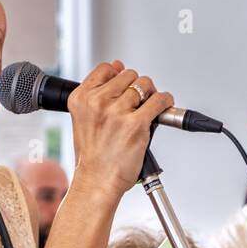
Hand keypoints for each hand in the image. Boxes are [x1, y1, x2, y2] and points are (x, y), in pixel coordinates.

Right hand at [67, 59, 175, 198]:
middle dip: (135, 88)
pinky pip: (159, 100)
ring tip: (143, 112)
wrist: (97, 181)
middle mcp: (97, 103)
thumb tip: (117, 65)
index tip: (122, 88)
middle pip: (128, 75)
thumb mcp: (85, 118)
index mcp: (81, 99)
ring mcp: (117, 112)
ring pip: (144, 85)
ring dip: (149, 96)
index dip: (117, 76)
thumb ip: (99, 90)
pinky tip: (160, 110)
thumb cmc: (93, 155)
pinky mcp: (136, 124)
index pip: (106, 68)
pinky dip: (165, 102)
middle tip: (134, 105)